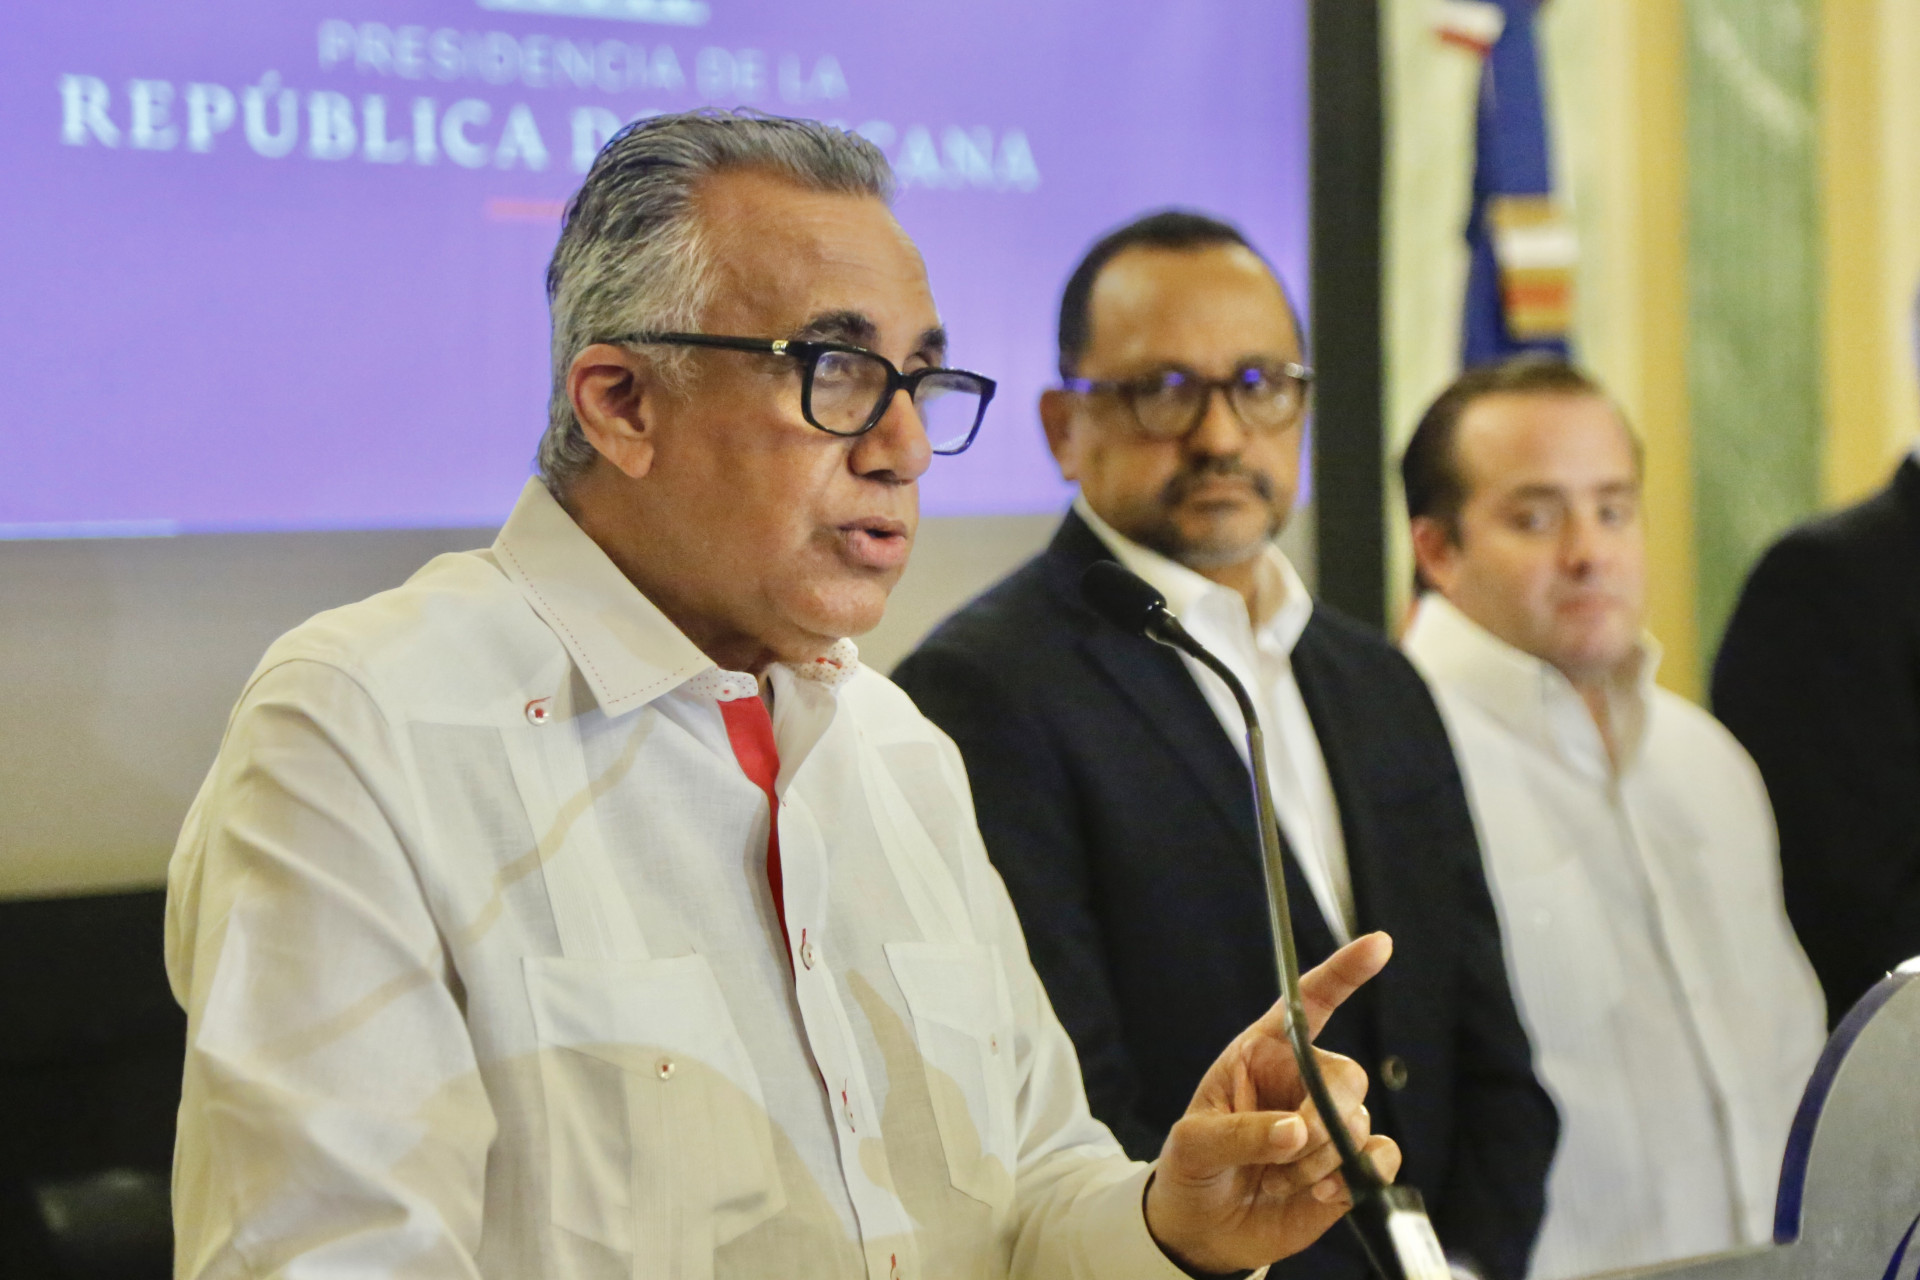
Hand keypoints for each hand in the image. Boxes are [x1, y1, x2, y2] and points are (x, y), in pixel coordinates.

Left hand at [1144, 932, 1402, 1274]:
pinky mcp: (1349, 1167)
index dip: (1343, 972)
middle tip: (1288, 1150)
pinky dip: (1360, 1175)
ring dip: (1321, 1160)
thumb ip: (1240, 1134)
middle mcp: (1302, 1081)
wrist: (1203, 1229)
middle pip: (1347, 1076)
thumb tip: (1297, 1132)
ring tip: (1279, 1179)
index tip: (1379, 944)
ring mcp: (1329, 1125)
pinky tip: (1322, 1192)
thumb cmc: (1192, 1170)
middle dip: (1323, 1116)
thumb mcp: (1194, 1146)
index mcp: (1262, 1054)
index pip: (1307, 1003)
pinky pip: (1382, 1158)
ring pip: (1358, 1124)